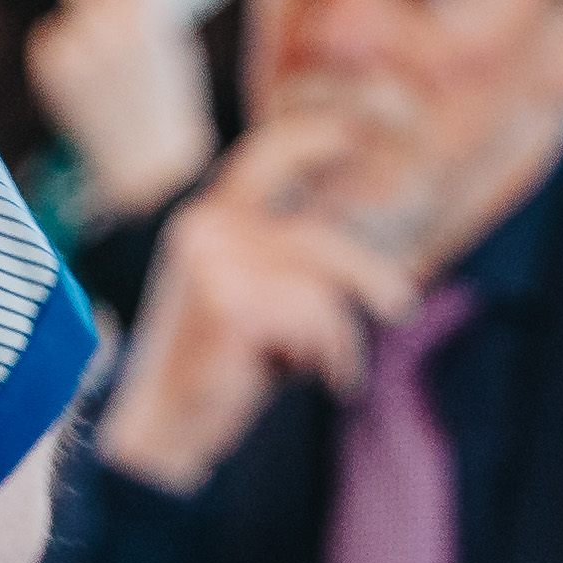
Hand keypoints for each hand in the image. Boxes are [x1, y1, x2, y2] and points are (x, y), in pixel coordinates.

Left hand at [29, 0, 226, 216]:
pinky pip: (53, 40)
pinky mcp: (51, 63)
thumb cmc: (170, 101)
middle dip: (100, 2)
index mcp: (149, 12)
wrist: (150, 166)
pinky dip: (65, 57)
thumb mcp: (173, 37)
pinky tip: (87, 87)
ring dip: (82, 34)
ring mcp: (77, 43)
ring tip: (107, 77)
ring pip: (71, 15)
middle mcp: (110, 22)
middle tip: (120, 44)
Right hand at [100, 104, 434, 496]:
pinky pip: (316, 321)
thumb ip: (276, 257)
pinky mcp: (233, 304)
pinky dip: (322, 357)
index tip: (356, 130)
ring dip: (332, 338)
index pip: (261, 158)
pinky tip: (288, 377)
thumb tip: (344, 250)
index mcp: (204, 222)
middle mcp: (205, 230)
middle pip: (316, 241)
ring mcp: (215, 264)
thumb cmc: (211, 371)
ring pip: (322, 289)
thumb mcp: (245, 296)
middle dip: (366, 276)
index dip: (310, 138)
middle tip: (401, 305)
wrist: (161, 432)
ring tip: (311, 369)